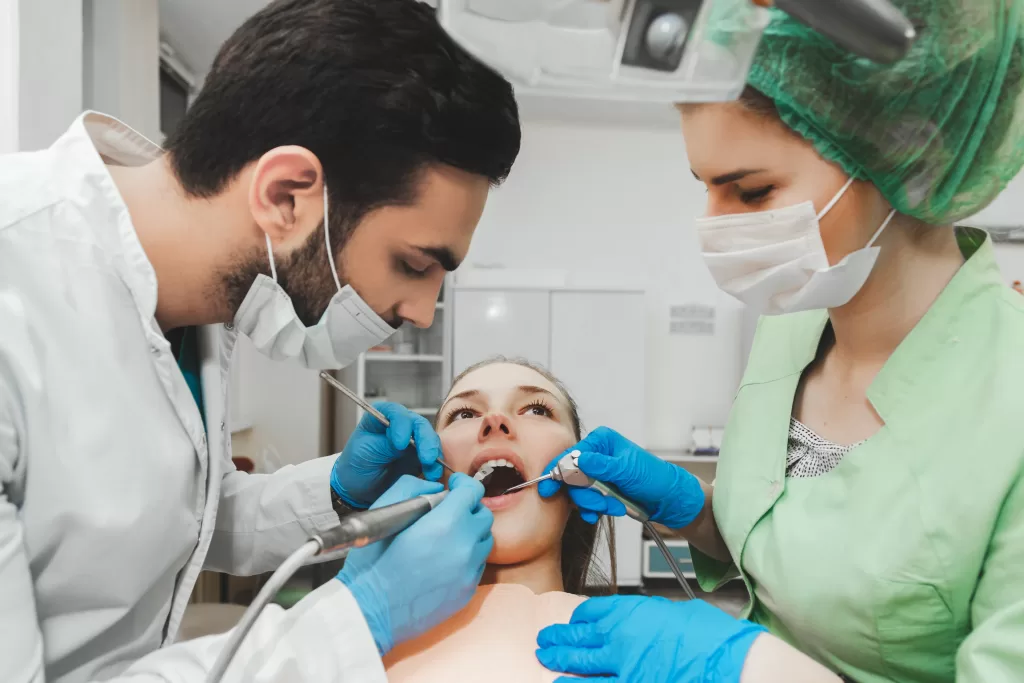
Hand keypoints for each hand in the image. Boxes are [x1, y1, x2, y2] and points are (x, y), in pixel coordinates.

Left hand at [330, 402, 443, 507]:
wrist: (359, 488)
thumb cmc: (356, 465)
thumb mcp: (365, 452)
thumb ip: (386, 444)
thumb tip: (408, 441)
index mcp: (382, 418)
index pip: (396, 413)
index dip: (401, 425)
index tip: (400, 444)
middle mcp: (401, 426)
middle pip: (419, 425)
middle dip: (426, 440)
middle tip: (427, 458)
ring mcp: (413, 441)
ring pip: (430, 440)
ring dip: (434, 455)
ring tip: (432, 472)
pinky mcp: (420, 458)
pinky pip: (433, 458)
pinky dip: (436, 467)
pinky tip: (433, 477)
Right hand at [337, 473, 492, 654]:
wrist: (371, 609)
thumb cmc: (373, 560)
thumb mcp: (385, 510)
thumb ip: (414, 487)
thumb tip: (436, 488)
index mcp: (445, 523)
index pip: (473, 492)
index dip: (463, 484)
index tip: (453, 486)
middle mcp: (464, 546)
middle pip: (484, 516)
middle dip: (468, 509)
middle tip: (449, 512)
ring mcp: (469, 571)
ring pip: (484, 541)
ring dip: (470, 534)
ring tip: (446, 538)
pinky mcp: (468, 591)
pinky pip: (477, 565)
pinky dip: (467, 557)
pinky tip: (443, 561)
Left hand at [536, 596, 766, 682]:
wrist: (732, 664)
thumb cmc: (713, 638)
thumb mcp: (679, 613)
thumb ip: (653, 618)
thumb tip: (644, 623)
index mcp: (633, 611)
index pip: (594, 611)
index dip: (580, 617)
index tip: (574, 621)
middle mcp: (621, 637)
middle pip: (581, 638)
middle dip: (560, 639)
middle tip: (545, 639)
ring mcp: (623, 667)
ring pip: (582, 665)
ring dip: (561, 661)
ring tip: (546, 659)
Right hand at [538, 426, 704, 527]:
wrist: (669, 499)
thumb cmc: (654, 478)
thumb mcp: (627, 470)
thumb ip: (599, 466)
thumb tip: (576, 460)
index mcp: (601, 441)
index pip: (571, 455)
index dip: (558, 472)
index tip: (548, 489)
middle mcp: (596, 455)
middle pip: (571, 476)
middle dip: (585, 494)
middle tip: (601, 503)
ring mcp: (598, 473)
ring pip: (578, 491)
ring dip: (594, 503)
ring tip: (614, 506)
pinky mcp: (601, 490)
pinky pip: (586, 501)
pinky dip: (593, 509)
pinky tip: (604, 512)